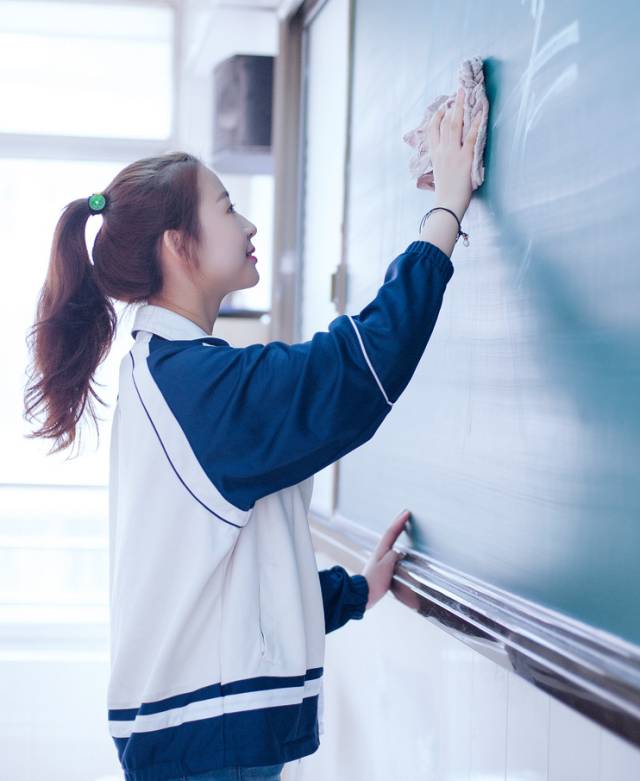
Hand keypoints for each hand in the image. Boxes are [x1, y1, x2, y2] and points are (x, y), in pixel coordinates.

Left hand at [361, 509, 410, 609]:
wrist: (364, 594)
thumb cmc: (374, 581)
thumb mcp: (387, 566)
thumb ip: (394, 556)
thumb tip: (398, 551)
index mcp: (382, 550)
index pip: (392, 532)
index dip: (399, 522)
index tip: (406, 513)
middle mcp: (380, 552)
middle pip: (390, 534)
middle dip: (398, 525)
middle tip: (405, 517)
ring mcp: (380, 559)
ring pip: (390, 541)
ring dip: (397, 533)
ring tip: (403, 528)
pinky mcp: (381, 566)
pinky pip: (391, 550)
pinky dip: (396, 545)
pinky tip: (399, 550)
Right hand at [428, 86, 483, 219]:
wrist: (447, 205)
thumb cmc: (445, 194)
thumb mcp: (439, 174)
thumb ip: (441, 162)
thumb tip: (446, 157)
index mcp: (435, 155)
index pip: (433, 129)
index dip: (438, 115)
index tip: (444, 106)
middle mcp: (442, 150)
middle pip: (445, 122)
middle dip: (451, 105)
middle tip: (457, 91)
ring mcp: (453, 153)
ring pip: (455, 124)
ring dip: (461, 107)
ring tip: (466, 93)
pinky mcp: (465, 158)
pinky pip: (471, 136)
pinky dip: (476, 122)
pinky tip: (480, 111)